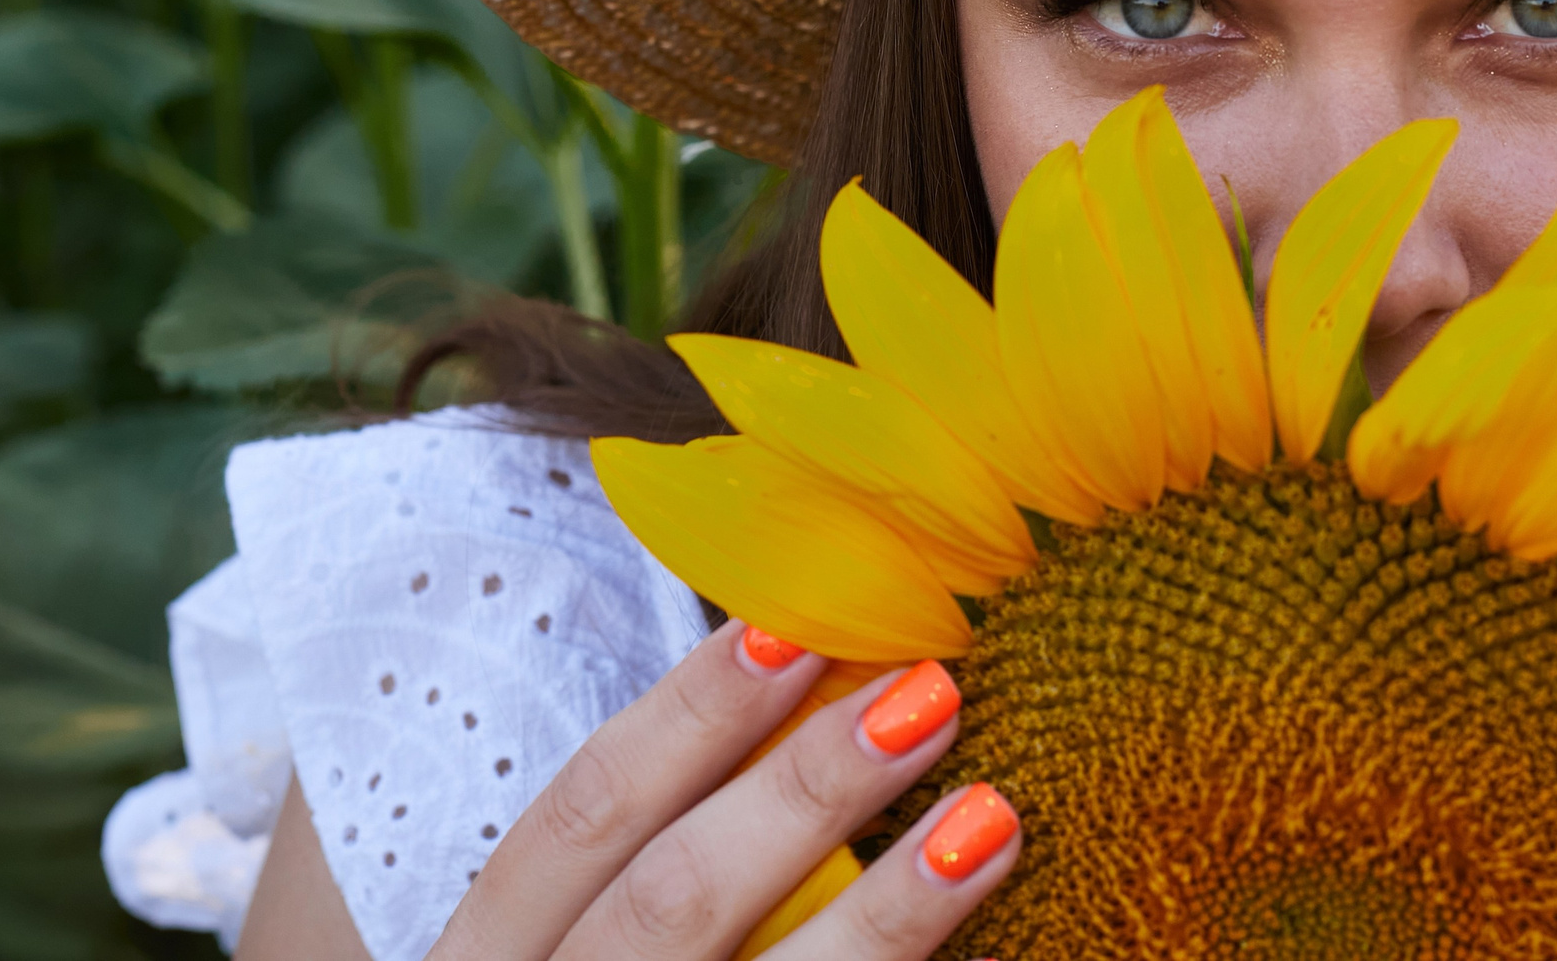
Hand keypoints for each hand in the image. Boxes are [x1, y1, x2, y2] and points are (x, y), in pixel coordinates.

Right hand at [424, 620, 1019, 960]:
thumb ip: (645, 867)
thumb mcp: (562, 955)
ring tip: (993, 816)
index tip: (793, 628)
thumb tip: (797, 687)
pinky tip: (994, 948)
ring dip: (885, 911)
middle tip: (927, 692)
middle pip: (671, 902)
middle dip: (801, 791)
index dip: (683, 719)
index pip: (579, 819)